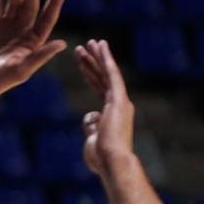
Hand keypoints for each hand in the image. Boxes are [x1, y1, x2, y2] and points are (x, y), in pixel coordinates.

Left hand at [76, 39, 135, 174]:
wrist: (112, 161)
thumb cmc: (101, 157)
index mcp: (113, 113)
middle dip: (93, 61)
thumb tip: (90, 115)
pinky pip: (112, 74)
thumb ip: (91, 125)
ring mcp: (120, 101)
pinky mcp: (119, 99)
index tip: (83, 64)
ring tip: (90, 42)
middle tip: (84, 47)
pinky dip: (106, 59)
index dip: (91, 75)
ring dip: (98, 56)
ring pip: (107, 73)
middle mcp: (119, 104)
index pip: (99, 89)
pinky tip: (101, 46)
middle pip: (102, 78)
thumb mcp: (92, 139)